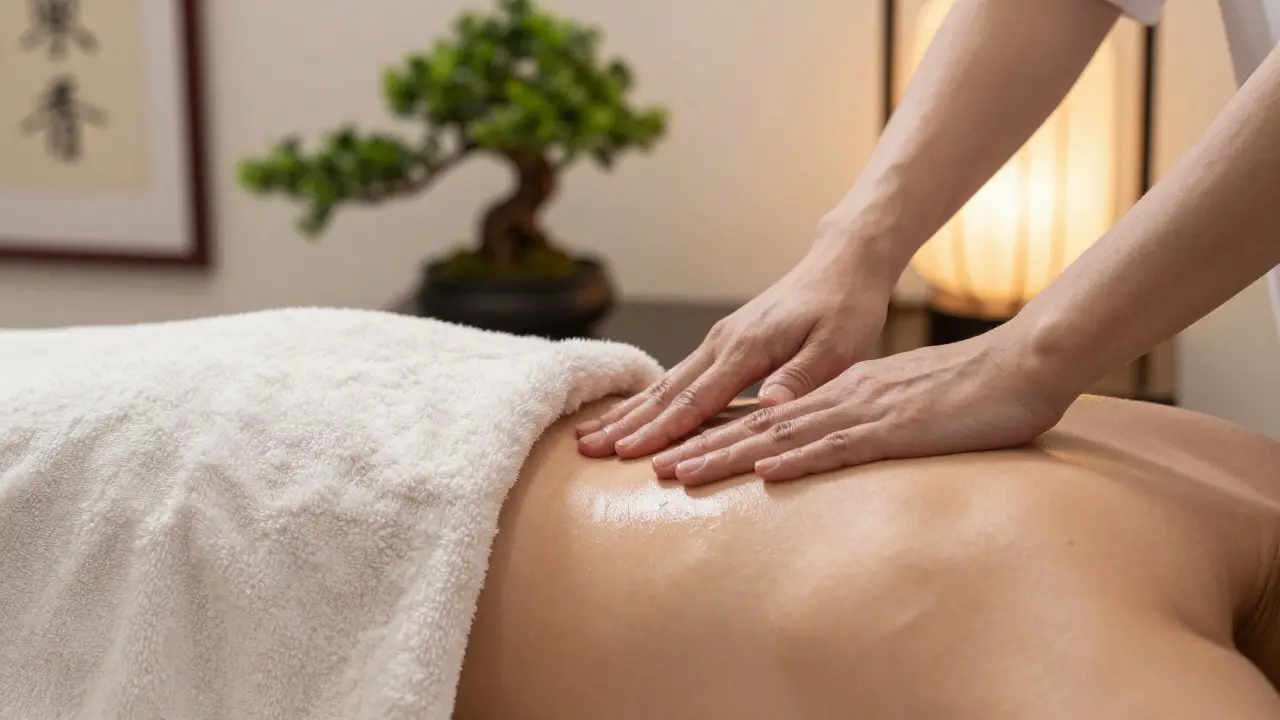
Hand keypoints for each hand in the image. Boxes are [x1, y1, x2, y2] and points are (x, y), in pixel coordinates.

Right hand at [575, 238, 895, 459]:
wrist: (841, 264)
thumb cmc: (845, 308)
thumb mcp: (837, 348)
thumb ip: (799, 378)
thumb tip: (767, 406)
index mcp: (747, 348)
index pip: (696, 399)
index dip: (663, 431)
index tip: (629, 455)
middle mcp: (723, 343)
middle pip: (665, 391)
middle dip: (626, 423)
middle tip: (586, 449)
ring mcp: (719, 341)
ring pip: (664, 383)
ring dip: (627, 411)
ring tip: (589, 434)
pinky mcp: (724, 342)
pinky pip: (677, 375)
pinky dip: (648, 398)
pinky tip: (630, 412)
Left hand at [649, 326, 1070, 484]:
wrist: (1019, 366)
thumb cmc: (963, 394)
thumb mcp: (895, 409)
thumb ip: (854, 425)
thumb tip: (814, 447)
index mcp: (834, 394)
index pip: (759, 418)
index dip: (708, 435)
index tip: (664, 454)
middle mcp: (836, 397)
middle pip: (752, 425)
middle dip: (694, 445)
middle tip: (642, 465)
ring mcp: (862, 409)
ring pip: (781, 434)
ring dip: (726, 454)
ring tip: (677, 472)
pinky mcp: (894, 426)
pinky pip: (838, 443)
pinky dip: (798, 457)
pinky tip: (765, 469)